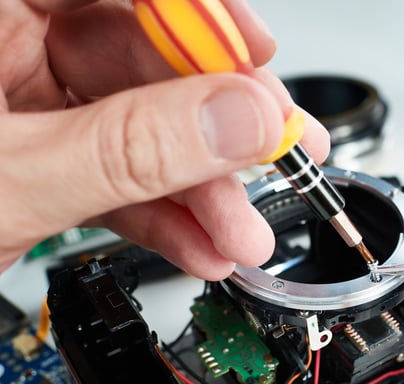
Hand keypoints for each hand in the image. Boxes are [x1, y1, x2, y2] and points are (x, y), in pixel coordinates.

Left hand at [0, 0, 328, 279]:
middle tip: (279, 149)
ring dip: (201, 188)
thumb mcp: (15, 183)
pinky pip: (116, 176)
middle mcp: (9, 50)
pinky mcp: (44, 163)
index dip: (197, 12)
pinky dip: (162, 215)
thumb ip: (129, 150)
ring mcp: (28, 108)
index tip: (255, 53)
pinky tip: (202, 243)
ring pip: (140, 128)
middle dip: (219, 121)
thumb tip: (238, 122)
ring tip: (245, 230)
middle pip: (144, 59)